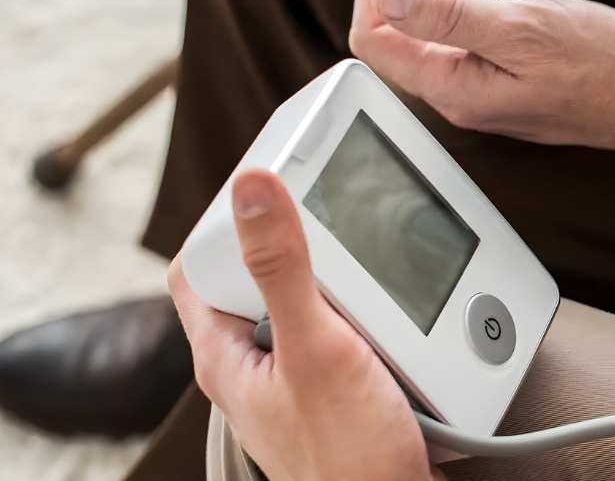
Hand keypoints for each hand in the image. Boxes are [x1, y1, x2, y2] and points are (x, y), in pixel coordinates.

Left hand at [168, 169, 444, 480]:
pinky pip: (338, 324)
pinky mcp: (331, 381)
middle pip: (253, 276)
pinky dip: (361, 307)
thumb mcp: (314, 350)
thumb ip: (282, 270)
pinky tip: (389, 310)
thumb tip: (251, 189)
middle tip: (325, 211)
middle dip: (289, 242)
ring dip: (334, 275)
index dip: (221, 221)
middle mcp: (252, 360)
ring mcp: (291, 371)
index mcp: (225, 352)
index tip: (261, 187)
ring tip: (366, 262)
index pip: (197, 267)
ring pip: (302, 298)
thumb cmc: (348, 460)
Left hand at [349, 0, 614, 156]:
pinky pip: (465, 8)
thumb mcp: (521, 34)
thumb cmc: (600, 71)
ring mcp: (472, 68)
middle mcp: (451, 82)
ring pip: (436, 4)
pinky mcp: (494, 55)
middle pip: (406, 11)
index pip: (374, 35)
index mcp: (448, 85)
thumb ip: (447, 16)